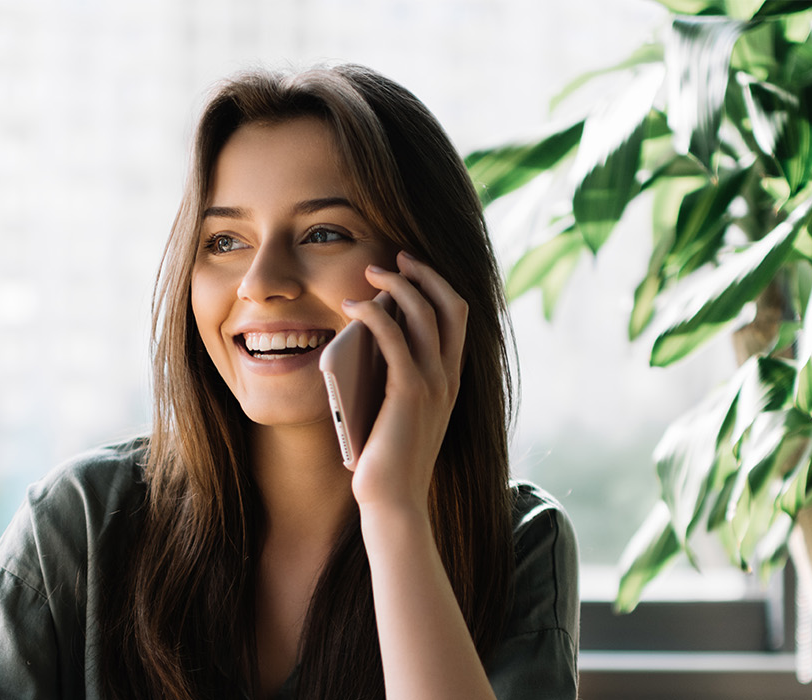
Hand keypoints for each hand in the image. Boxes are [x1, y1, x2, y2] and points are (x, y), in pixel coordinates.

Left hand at [338, 250, 466, 520]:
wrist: (393, 501)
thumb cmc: (387, 459)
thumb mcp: (396, 409)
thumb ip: (394, 375)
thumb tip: (368, 335)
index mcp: (451, 380)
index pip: (458, 317)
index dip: (438, 284)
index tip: (411, 267)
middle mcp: (450, 377)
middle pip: (450, 304)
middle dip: (424, 273)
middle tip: (395, 257)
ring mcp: (434, 383)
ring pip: (424, 312)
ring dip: (397, 283)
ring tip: (371, 273)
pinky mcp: (410, 391)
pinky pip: (394, 336)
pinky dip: (374, 312)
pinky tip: (353, 306)